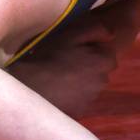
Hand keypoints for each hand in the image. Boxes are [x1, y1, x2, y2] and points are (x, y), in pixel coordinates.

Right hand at [9, 0, 139, 116]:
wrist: (28, 86)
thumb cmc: (47, 56)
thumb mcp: (69, 33)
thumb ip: (95, 28)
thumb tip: (111, 34)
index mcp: (103, 61)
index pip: (106, 54)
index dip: (90, 50)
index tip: (72, 49)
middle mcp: (101, 81)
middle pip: (99, 70)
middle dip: (86, 65)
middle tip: (64, 60)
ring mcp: (90, 99)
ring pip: (89, 85)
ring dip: (78, 80)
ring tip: (57, 75)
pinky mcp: (78, 111)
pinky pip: (78, 100)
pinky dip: (70, 95)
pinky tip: (54, 88)